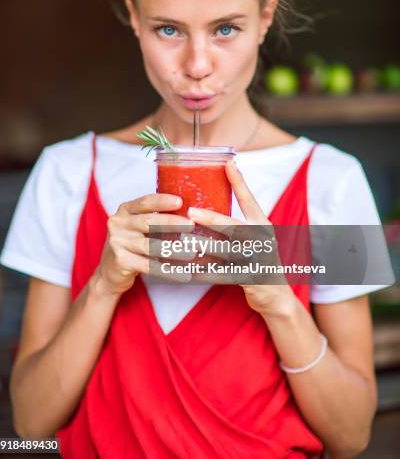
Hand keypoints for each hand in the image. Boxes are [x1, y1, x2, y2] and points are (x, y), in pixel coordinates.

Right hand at [96, 193, 195, 296]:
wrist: (109, 272)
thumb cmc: (131, 244)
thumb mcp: (137, 226)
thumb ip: (155, 218)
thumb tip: (189, 214)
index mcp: (125, 210)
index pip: (145, 202)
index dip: (162, 201)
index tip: (180, 201)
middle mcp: (118, 224)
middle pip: (148, 221)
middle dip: (172, 222)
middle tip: (191, 225)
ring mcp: (117, 242)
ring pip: (150, 245)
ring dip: (173, 250)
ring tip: (192, 252)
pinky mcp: (121, 261)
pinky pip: (149, 266)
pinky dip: (168, 271)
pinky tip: (182, 274)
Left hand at [185, 160, 295, 317]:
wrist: (276, 295)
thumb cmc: (258, 260)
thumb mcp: (255, 237)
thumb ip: (237, 223)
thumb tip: (206, 206)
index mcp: (262, 225)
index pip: (250, 200)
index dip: (239, 181)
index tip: (228, 163)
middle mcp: (261, 240)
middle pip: (234, 226)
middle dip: (211, 219)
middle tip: (191, 212)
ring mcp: (256, 260)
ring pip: (225, 252)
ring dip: (203, 247)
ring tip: (183, 242)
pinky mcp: (249, 279)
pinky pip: (220, 275)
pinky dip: (202, 274)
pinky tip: (186, 271)